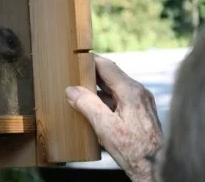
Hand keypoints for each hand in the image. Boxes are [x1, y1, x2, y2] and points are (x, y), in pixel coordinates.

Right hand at [65, 55, 162, 181]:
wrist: (156, 168)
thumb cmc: (134, 149)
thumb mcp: (105, 127)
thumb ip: (87, 105)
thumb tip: (72, 90)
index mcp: (131, 91)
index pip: (107, 66)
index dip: (90, 61)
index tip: (76, 60)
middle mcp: (138, 92)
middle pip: (110, 76)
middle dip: (91, 75)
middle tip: (73, 76)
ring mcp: (140, 102)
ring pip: (114, 88)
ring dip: (97, 89)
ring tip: (79, 92)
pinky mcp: (139, 112)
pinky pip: (119, 98)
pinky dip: (104, 99)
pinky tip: (93, 107)